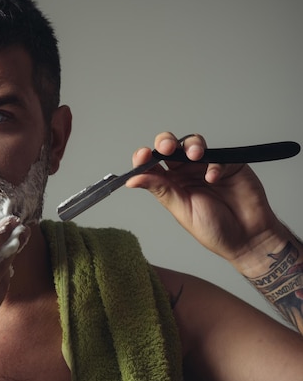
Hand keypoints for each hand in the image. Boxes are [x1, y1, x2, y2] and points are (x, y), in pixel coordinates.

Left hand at [126, 132, 285, 271]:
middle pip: (170, 147)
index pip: (152, 165)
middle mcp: (186, 173)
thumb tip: (132, 180)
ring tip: (194, 156)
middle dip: (166, 142)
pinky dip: (214, 163)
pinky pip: (218, 155)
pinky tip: (214, 177)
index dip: (144, 157)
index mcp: (170, 184)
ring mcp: (207, 166)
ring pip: (193, 144)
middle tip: (166, 147)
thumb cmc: (214, 230)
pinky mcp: (228, 164)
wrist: (247, 238)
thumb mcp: (182, 211)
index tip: (142, 157)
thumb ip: (161, 190)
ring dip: (190, 146)